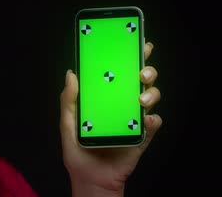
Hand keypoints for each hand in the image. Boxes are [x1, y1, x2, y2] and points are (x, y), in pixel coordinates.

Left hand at [60, 42, 162, 196]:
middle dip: (146, 69)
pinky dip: (153, 121)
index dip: (128, 55)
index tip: (134, 42)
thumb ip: (68, 100)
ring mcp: (134, 119)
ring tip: (140, 100)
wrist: (91, 179)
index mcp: (105, 97)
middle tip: (142, 70)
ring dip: (150, 94)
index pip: (118, 72)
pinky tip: (147, 121)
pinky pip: (153, 124)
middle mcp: (122, 104)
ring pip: (150, 98)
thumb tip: (71, 73)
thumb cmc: (78, 152)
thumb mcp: (68, 124)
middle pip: (140, 80)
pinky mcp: (142, 136)